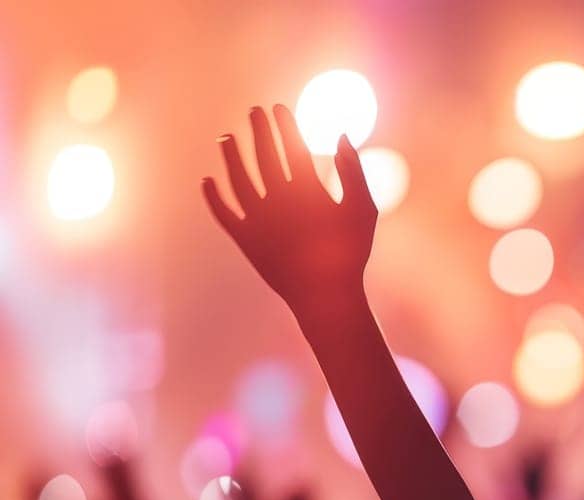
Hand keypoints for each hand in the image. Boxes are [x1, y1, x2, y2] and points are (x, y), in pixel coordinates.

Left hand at [202, 105, 376, 314]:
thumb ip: (353, 171)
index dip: (284, 125)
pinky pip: (224, 213)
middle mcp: (277, 199)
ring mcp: (258, 219)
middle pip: (263, 155)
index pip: (291, 146)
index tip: (278, 108)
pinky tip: (207, 181)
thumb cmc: (350, 252)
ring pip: (237, 178)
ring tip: (226, 137)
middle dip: (258, 130)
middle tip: (254, 112)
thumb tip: (342, 136)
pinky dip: (213, 197)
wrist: (325, 294)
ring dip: (230, 155)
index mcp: (307, 190)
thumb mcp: (363, 209)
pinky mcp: (245, 239)